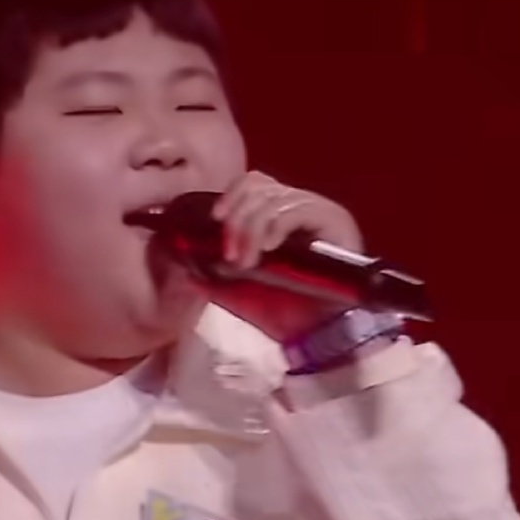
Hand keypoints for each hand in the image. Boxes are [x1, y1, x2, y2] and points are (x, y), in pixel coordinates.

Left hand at [204, 171, 364, 341]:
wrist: (317, 336)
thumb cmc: (284, 311)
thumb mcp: (239, 287)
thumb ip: (214, 269)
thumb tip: (184, 259)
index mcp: (280, 214)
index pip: (254, 183)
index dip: (232, 195)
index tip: (216, 220)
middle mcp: (302, 206)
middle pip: (260, 187)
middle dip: (237, 220)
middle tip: (230, 256)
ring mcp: (320, 212)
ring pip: (274, 199)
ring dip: (252, 229)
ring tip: (246, 263)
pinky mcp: (336, 222)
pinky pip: (297, 210)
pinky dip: (275, 227)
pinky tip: (268, 249)